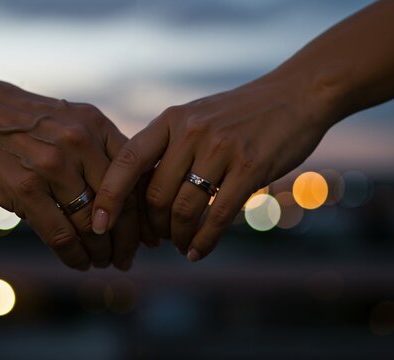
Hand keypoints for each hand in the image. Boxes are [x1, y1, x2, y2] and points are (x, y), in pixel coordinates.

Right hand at [0, 75, 145, 269]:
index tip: (144, 234)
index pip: (133, 177)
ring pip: (91, 224)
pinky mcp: (25, 188)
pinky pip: (62, 234)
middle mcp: (79, 142)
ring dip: (100, 252)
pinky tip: (79, 263)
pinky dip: (74, 256)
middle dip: (126, 239)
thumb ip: (94, 148)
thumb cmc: (15, 119)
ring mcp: (52, 166)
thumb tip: (123, 194)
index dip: (141, 212)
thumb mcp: (64, 118)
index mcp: (94, 124)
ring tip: (102, 262)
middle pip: (119, 204)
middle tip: (126, 258)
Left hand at [93, 73, 334, 260]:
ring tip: (179, 245)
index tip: (97, 225)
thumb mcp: (195, 118)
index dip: (108, 197)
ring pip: (184, 209)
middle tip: (157, 239)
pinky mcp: (250, 167)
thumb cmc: (240, 114)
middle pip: (155, 195)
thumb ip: (167, 147)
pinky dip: (204, 242)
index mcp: (171, 120)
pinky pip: (218, 216)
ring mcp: (221, 148)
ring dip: (177, 237)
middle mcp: (190, 131)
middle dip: (152, 226)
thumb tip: (137, 192)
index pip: (127, 162)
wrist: (295, 95)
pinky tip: (198, 252)